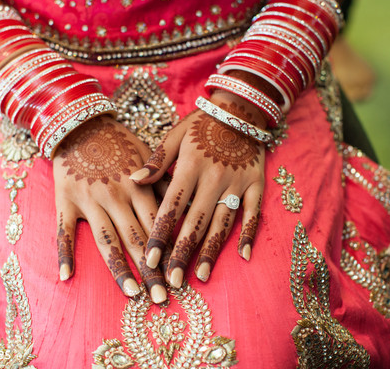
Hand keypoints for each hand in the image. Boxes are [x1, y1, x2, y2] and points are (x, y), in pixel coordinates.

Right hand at [52, 115, 166, 302]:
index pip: (158, 228)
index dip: (167, 255)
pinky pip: (63, 231)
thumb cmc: (120, 143)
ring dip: (120, 270)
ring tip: (133, 295)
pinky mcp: (65, 201)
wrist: (81, 125)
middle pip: (137, 240)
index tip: (179, 279)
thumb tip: (186, 211)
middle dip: (151, 271)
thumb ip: (165, 184)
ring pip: (107, 241)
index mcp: (139, 188)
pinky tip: (67, 276)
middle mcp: (116, 196)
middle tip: (162, 299)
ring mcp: (89, 200)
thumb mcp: (148, 157)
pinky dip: (64, 253)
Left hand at [130, 92, 266, 287]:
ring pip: (222, 223)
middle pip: (195, 222)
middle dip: (182, 253)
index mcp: (190, 167)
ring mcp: (237, 183)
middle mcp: (214, 178)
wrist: (241, 108)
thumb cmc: (201, 124)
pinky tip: (242, 256)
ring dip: (210, 250)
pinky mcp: (255, 184)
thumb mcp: (175, 136)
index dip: (159, 235)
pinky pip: (253, 213)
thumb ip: (156, 161)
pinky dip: (248, 233)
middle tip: (171, 280)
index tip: (148, 259)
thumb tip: (134, 180)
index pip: (171, 207)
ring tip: (199, 276)